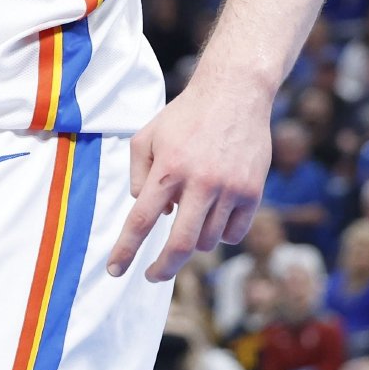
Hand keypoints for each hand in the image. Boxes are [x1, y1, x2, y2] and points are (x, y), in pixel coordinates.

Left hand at [106, 72, 271, 281]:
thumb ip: (139, 174)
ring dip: (193, 242)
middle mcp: (200, 183)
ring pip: (208, 241)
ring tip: (188, 221)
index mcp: (168, 168)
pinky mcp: (253, 193)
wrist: (234, 94)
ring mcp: (229, 190)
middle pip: (179, 245)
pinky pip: (234, 234)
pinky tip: (213, 217)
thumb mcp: (147, 136)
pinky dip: (220, 235)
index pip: (141, 220)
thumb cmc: (184, 116)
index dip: (126, 250)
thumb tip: (148, 211)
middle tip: (152, 275)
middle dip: (162, 268)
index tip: (115, 271)